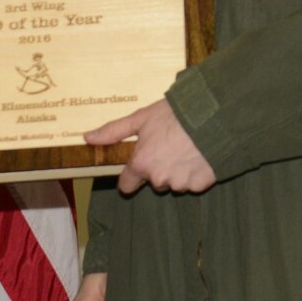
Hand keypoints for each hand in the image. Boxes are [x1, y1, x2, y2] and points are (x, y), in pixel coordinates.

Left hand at [87, 99, 216, 194]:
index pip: (126, 185)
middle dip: (159, 168)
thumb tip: (87, 138)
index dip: (131, 174)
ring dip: (178, 170)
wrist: (214, 117)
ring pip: (174, 182)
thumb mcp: (142, 118)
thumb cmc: (176, 115)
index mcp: (141, 164)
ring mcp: (181, 183)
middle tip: (170, 146)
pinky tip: (201, 155)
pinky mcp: (201, 184)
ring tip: (188, 148)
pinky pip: (194, 183)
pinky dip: (196, 172)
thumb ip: (114, 131)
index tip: (140, 163)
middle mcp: (159, 179)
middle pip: (153, 181)